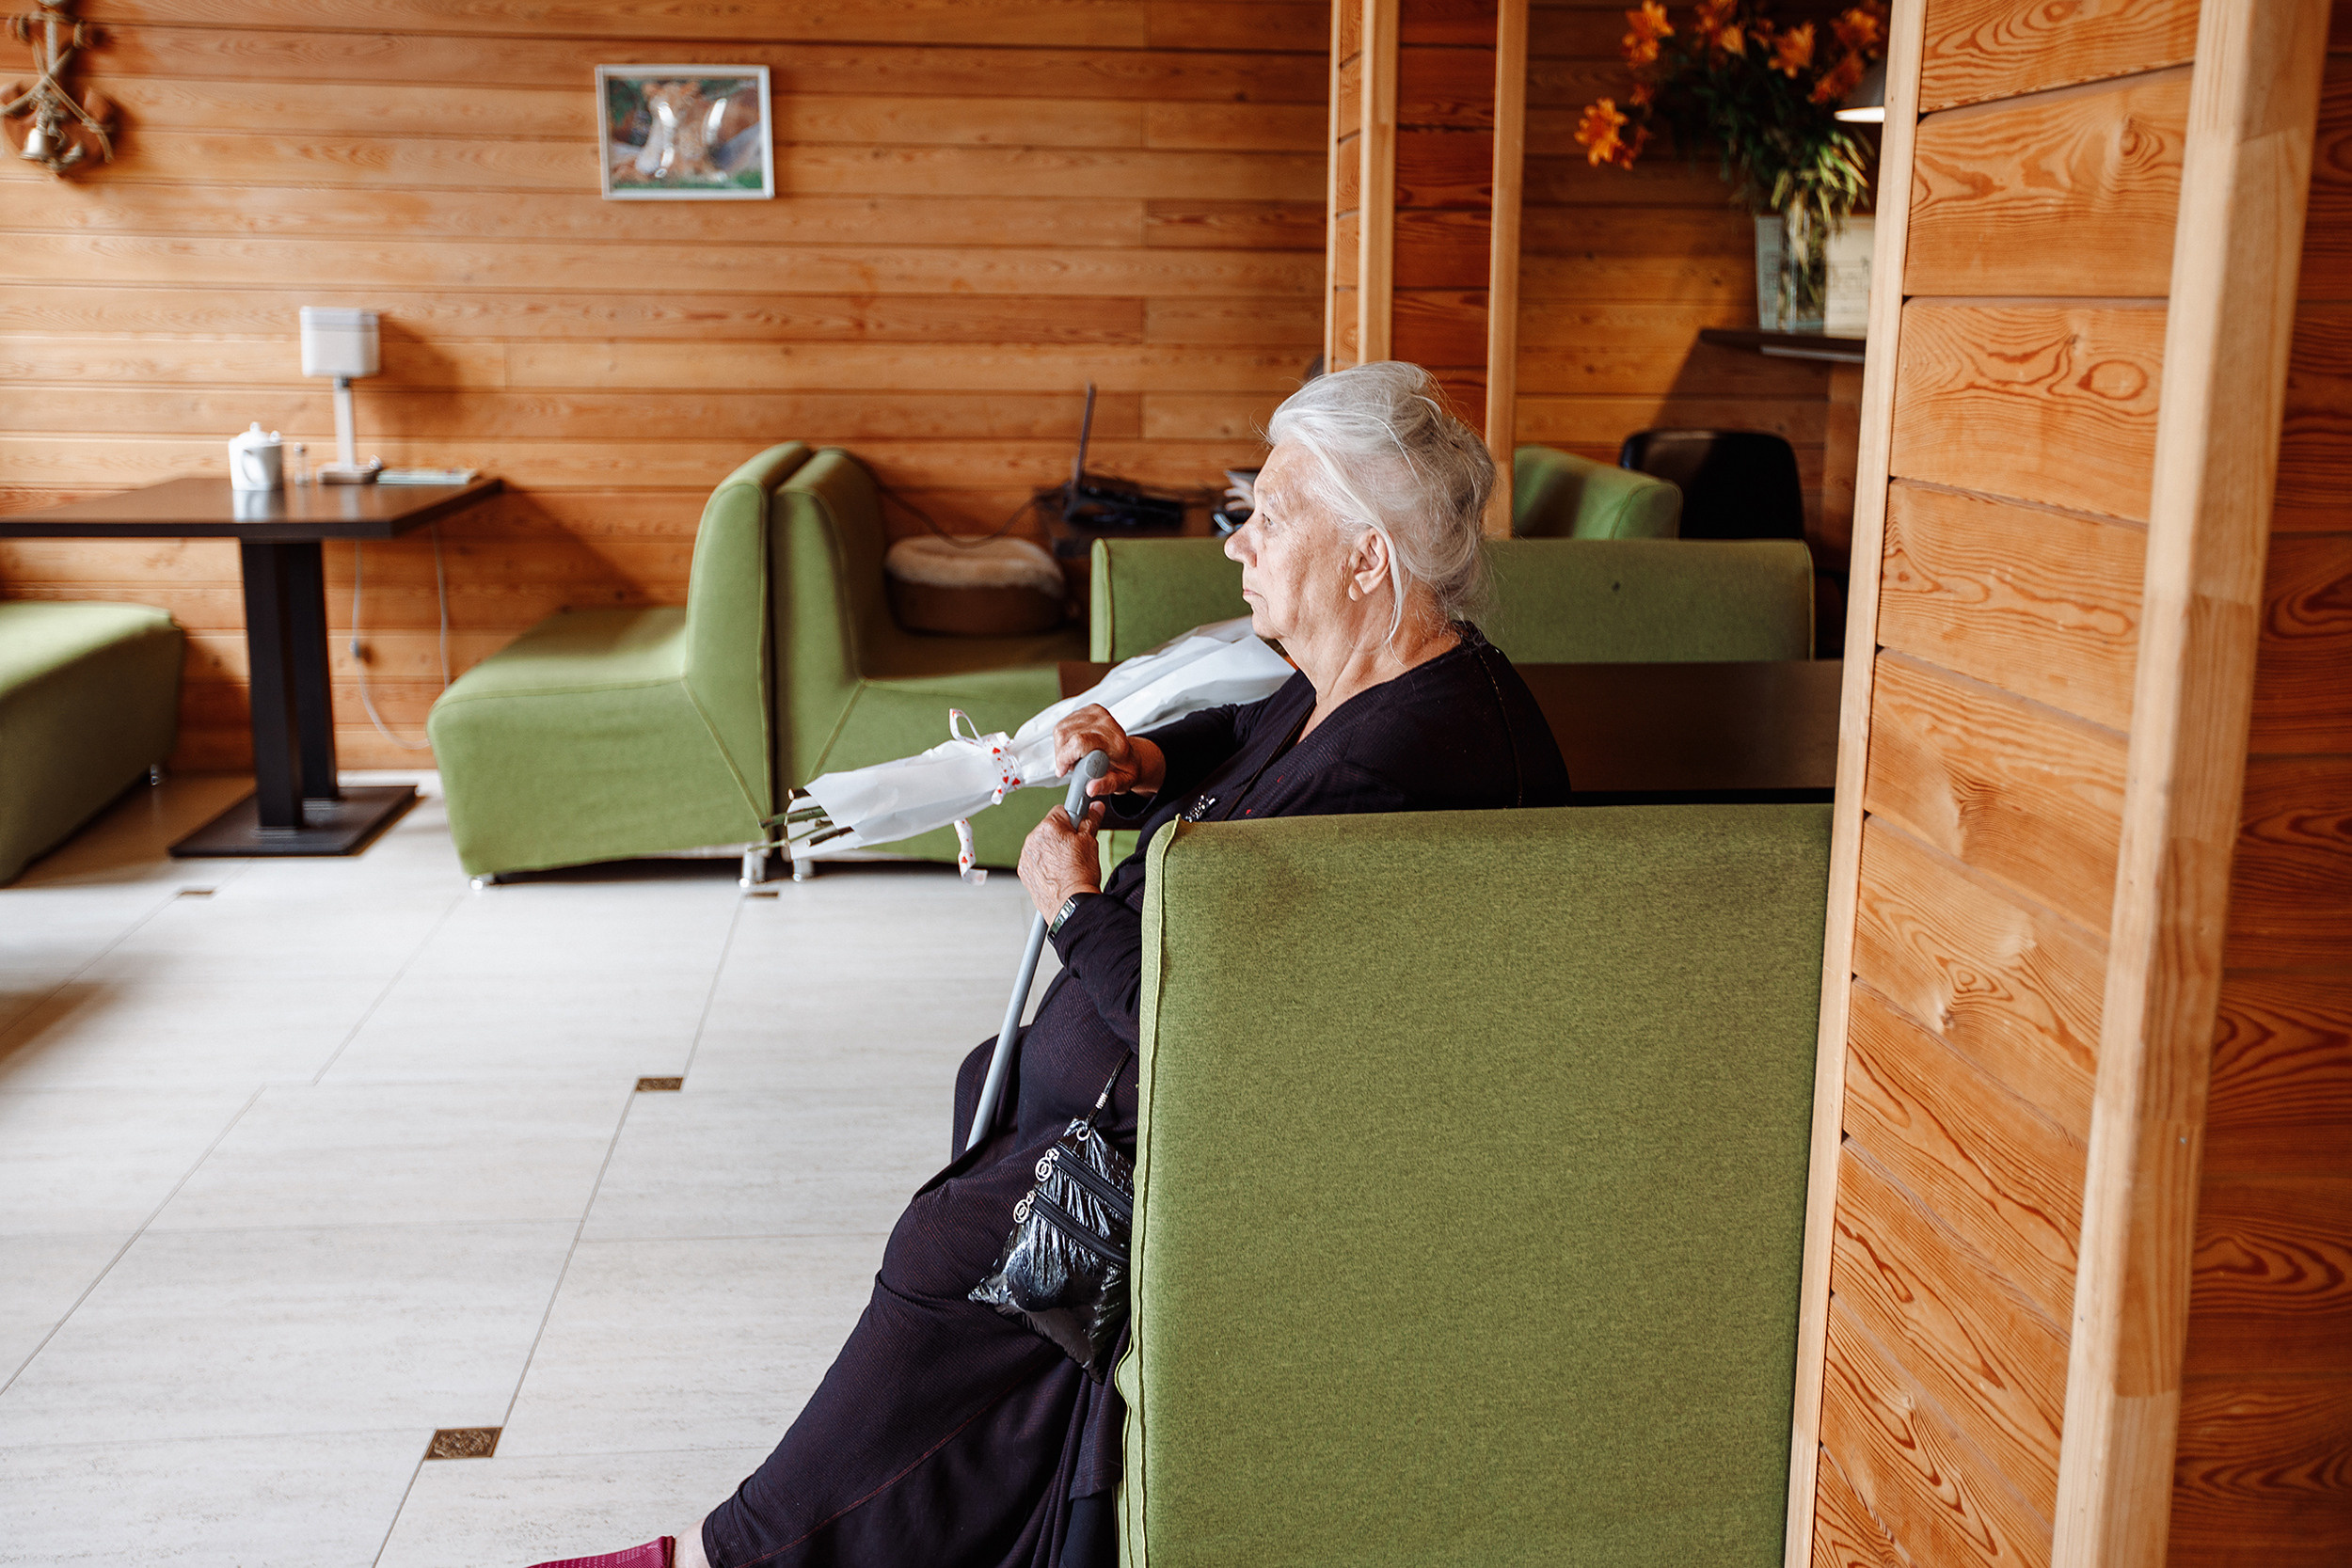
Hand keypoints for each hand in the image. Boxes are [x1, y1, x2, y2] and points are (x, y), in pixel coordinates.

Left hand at [1019, 801, 1105, 920]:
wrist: (1070, 903)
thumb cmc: (1079, 875)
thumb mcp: (1090, 842)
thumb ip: (1090, 820)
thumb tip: (1094, 808)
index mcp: (1049, 827)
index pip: (1061, 810)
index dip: (1073, 819)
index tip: (1078, 827)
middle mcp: (1033, 839)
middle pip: (1050, 828)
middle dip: (1062, 836)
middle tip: (1076, 851)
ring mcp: (1026, 856)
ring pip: (1042, 845)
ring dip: (1052, 850)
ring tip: (1067, 865)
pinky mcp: (1024, 871)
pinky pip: (1035, 860)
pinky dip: (1044, 864)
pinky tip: (1057, 873)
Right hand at [1052, 705, 1165, 798]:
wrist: (1131, 756)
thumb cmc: (1125, 770)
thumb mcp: (1122, 783)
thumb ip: (1106, 786)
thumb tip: (1091, 789)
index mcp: (1116, 742)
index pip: (1080, 742)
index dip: (1065, 757)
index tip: (1063, 771)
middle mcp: (1106, 723)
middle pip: (1066, 735)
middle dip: (1062, 755)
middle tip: (1072, 766)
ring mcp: (1097, 714)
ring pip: (1061, 730)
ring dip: (1061, 748)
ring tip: (1074, 758)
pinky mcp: (1088, 710)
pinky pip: (1063, 725)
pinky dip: (1063, 739)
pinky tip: (1073, 747)